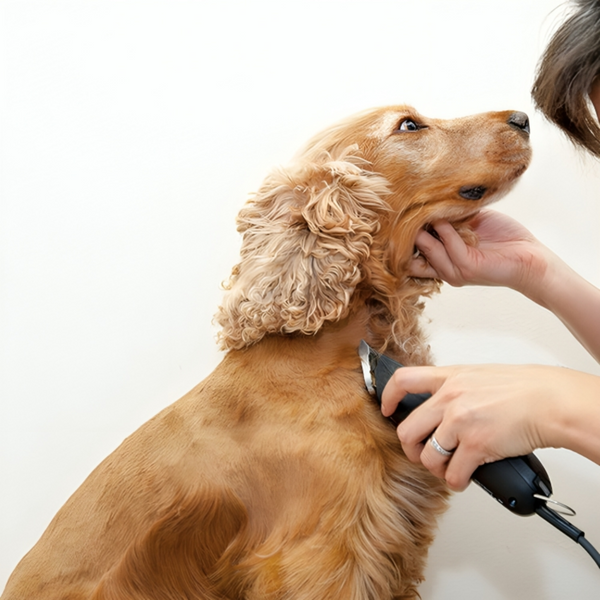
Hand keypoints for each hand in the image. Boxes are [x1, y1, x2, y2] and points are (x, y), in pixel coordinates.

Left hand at [380, 363, 599, 490]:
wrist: (548, 401)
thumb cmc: (522, 388)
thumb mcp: (478, 375)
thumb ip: (455, 386)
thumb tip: (441, 403)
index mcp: (449, 378)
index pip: (403, 380)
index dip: (388, 396)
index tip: (386, 408)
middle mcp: (449, 399)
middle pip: (407, 430)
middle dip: (410, 448)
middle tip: (420, 453)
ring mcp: (460, 423)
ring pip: (427, 456)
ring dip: (435, 468)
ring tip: (446, 467)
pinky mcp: (476, 446)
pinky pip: (453, 474)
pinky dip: (456, 481)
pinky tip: (463, 478)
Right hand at [409, 210, 550, 298]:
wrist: (531, 258)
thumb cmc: (504, 240)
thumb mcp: (470, 225)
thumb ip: (450, 218)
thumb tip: (429, 200)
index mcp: (442, 261)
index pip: (410, 253)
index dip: (403, 234)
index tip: (399, 211)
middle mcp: (444, 269)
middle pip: (411, 251)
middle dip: (408, 230)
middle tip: (405, 207)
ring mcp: (454, 271)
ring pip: (426, 248)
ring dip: (425, 226)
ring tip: (425, 207)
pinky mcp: (468, 268)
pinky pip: (448, 245)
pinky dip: (445, 229)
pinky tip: (446, 216)